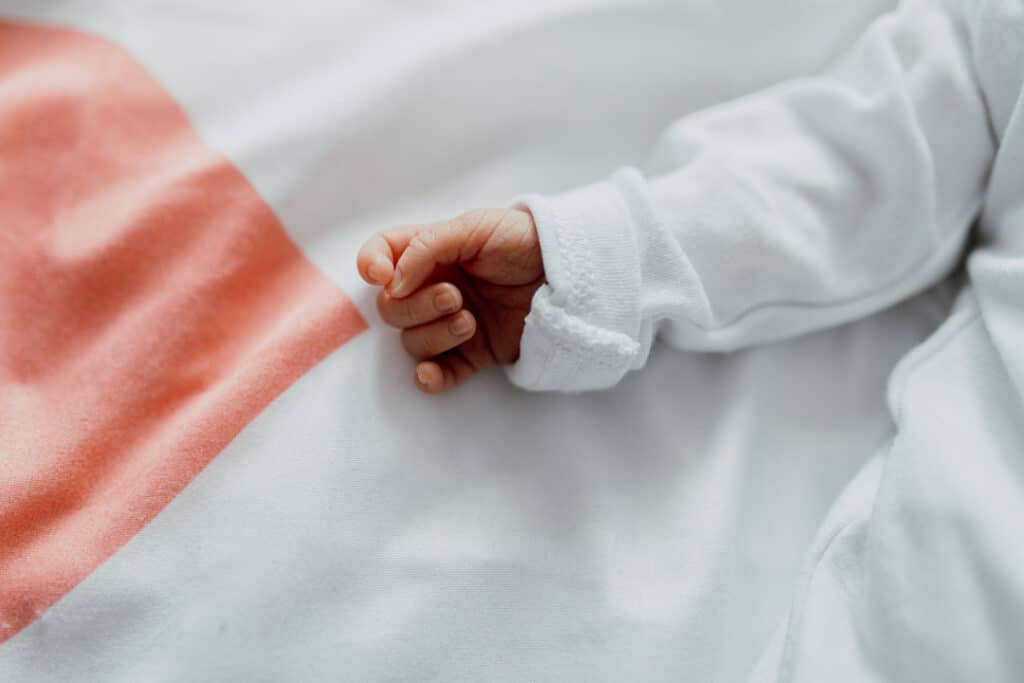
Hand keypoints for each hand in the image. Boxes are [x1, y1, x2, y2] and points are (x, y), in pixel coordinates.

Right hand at [357, 208, 543, 392]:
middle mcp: (433, 288)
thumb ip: (428, 246)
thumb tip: (392, 281)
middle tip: (455, 297)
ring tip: (470, 321)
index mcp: (429, 252)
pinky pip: (439, 373)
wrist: (568, 273)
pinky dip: (431, 378)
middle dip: (416, 306)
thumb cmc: (522, 240)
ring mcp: (450, 323)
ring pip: (413, 342)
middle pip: (392, 309)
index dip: (371, 264)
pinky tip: (432, 375)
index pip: (382, 254)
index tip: (383, 276)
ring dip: (435, 335)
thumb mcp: (475, 227)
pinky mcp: (473, 354)